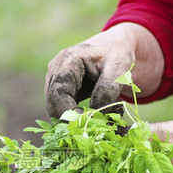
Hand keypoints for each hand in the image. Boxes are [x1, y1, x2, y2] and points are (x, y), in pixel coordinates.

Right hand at [45, 22, 163, 118]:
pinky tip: (96, 114)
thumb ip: (107, 89)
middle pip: (53, 106)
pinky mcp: (60, 91)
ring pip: (57, 111)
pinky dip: (78, 117)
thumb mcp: (119, 68)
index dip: (69, 114)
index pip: (57, 95)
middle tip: (97, 127)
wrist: (115, 46)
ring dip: (77, 120)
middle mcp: (54, 71)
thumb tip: (95, 114)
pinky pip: (63, 110)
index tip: (89, 125)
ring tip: (101, 117)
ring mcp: (54, 81)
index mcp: (66, 61)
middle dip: (73, 120)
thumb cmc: (118, 53)